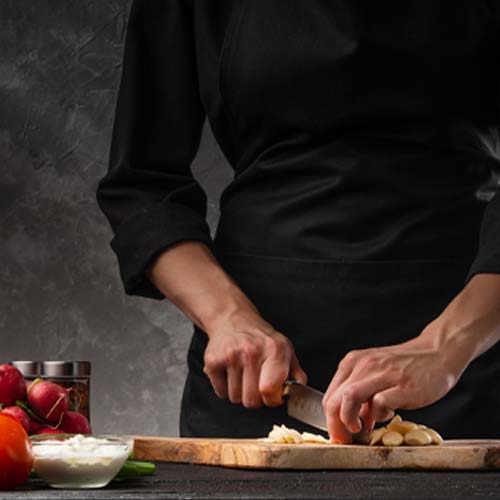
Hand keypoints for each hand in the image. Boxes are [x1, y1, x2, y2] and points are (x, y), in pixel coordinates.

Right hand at [203, 309, 306, 407]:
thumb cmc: (261, 339)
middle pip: (251, 400)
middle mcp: (252, 351)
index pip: (270, 390)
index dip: (272, 399)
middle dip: (255, 398)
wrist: (233, 320)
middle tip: (255, 383)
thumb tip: (300, 392)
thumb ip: (296, 373)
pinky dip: (225, 388)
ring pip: (235, 398)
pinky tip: (230, 373)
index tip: (272, 394)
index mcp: (274, 350)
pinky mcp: (213, 360)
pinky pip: (220, 392)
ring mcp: (231, 355)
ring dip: (239, 392)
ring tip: (243, 375)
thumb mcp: (285, 349)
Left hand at [322, 324, 469, 443]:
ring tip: (360, 431)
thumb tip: (349, 422)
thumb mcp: (375, 374)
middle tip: (345, 439)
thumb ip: (361, 395)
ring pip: (350, 397)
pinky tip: (387, 415)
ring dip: (350, 421)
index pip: (329, 396)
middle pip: (335, 399)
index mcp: (353, 362)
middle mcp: (364, 365)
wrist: (437, 353)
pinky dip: (379, 416)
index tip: (338, 434)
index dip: (330, 420)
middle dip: (336, 426)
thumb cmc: (405, 367)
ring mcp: (383, 373)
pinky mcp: (403, 385)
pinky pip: (380, 403)